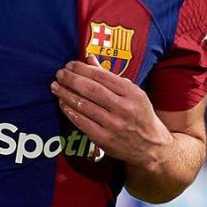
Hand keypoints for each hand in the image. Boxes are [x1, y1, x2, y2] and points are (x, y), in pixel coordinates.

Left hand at [52, 55, 172, 167]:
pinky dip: (70, 111)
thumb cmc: (140, 115)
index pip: (102, 76)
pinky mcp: (104, 139)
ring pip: (84, 105)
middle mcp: (124, 108)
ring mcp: (113, 125)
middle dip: (72, 79)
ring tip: (56, 86)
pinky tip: (62, 103)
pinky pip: (82, 122)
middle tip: (60, 74)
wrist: (151, 146)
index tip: (70, 65)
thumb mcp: (133, 93)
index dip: (83, 69)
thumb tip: (89, 59)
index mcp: (132, 93)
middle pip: (91, 90)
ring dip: (66, 94)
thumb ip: (110, 77)